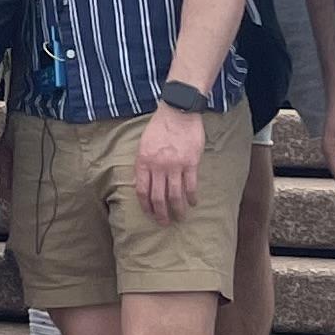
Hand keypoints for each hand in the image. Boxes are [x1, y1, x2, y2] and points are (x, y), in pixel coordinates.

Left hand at [134, 102, 204, 222]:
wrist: (178, 112)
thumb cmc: (159, 126)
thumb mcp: (144, 144)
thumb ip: (144, 163)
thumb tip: (143, 182)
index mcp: (144, 161)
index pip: (141, 190)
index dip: (145, 205)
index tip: (149, 214)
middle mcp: (158, 166)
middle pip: (158, 197)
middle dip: (160, 213)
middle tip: (164, 223)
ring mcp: (175, 165)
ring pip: (175, 195)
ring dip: (177, 209)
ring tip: (180, 217)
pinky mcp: (191, 163)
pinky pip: (191, 185)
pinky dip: (191, 197)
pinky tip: (193, 203)